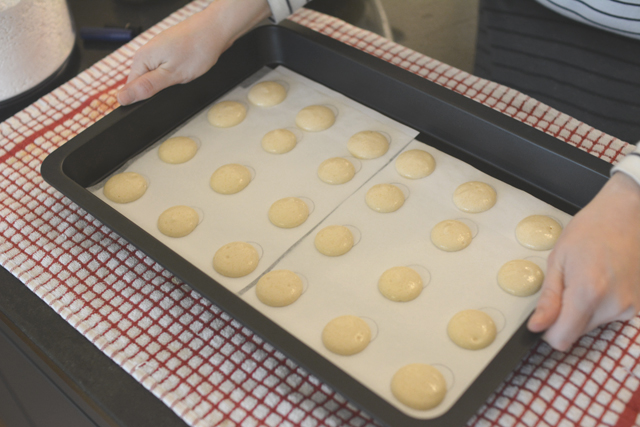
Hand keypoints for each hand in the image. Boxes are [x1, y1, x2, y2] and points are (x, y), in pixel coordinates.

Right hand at [117, 0, 269, 104]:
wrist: (216, 30)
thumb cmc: (197, 48)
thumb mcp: (171, 75)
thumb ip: (146, 87)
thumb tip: (121, 97)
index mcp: (141, 59)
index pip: (131, 88)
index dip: (144, 97)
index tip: (162, 94)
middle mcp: (147, 53)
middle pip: (144, 82)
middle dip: (161, 89)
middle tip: (177, 81)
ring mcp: (158, 50)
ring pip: (158, 76)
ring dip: (171, 80)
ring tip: (183, 72)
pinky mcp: (169, 50)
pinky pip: (167, 68)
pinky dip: (177, 72)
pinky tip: (187, 68)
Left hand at [527, 172, 639, 350]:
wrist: (629, 214)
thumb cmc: (589, 230)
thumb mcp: (557, 260)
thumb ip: (549, 298)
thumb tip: (536, 327)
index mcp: (588, 293)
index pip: (562, 338)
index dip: (548, 331)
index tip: (546, 315)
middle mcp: (614, 306)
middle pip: (577, 332)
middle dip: (567, 316)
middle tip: (570, 283)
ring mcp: (632, 307)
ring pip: (594, 324)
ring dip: (586, 309)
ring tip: (589, 277)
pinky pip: (611, 315)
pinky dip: (603, 304)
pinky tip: (605, 279)